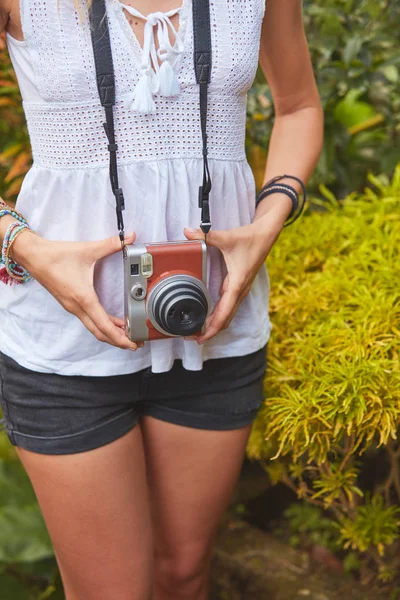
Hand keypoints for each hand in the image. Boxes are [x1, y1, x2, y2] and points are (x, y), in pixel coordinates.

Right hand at [12, 230, 141, 350]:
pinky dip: (102, 325)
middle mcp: (77, 307)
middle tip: (135, 344)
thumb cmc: (56, 256)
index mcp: (83, 298)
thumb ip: (111, 244)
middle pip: (100, 332)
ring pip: (94, 328)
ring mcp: (72, 307)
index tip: (132, 344)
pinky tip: (112, 322)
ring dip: (110, 334)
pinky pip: (88, 320)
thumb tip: (129, 237)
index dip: (120, 337)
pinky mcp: (70, 304)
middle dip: (118, 341)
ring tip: (127, 335)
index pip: (104, 325)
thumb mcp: (87, 250)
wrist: (33, 256)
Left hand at [184, 212, 282, 343]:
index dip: (212, 328)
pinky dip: (219, 316)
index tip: (201, 337)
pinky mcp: (239, 287)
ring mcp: (241, 290)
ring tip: (199, 332)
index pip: (224, 313)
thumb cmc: (249, 239)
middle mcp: (240, 290)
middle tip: (193, 339)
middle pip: (226, 319)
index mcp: (237, 283)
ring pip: (228, 315)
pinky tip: (209, 318)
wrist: (266, 235)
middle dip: (211, 332)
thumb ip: (205, 236)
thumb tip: (188, 231)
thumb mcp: (226, 237)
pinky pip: (229, 307)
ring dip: (215, 325)